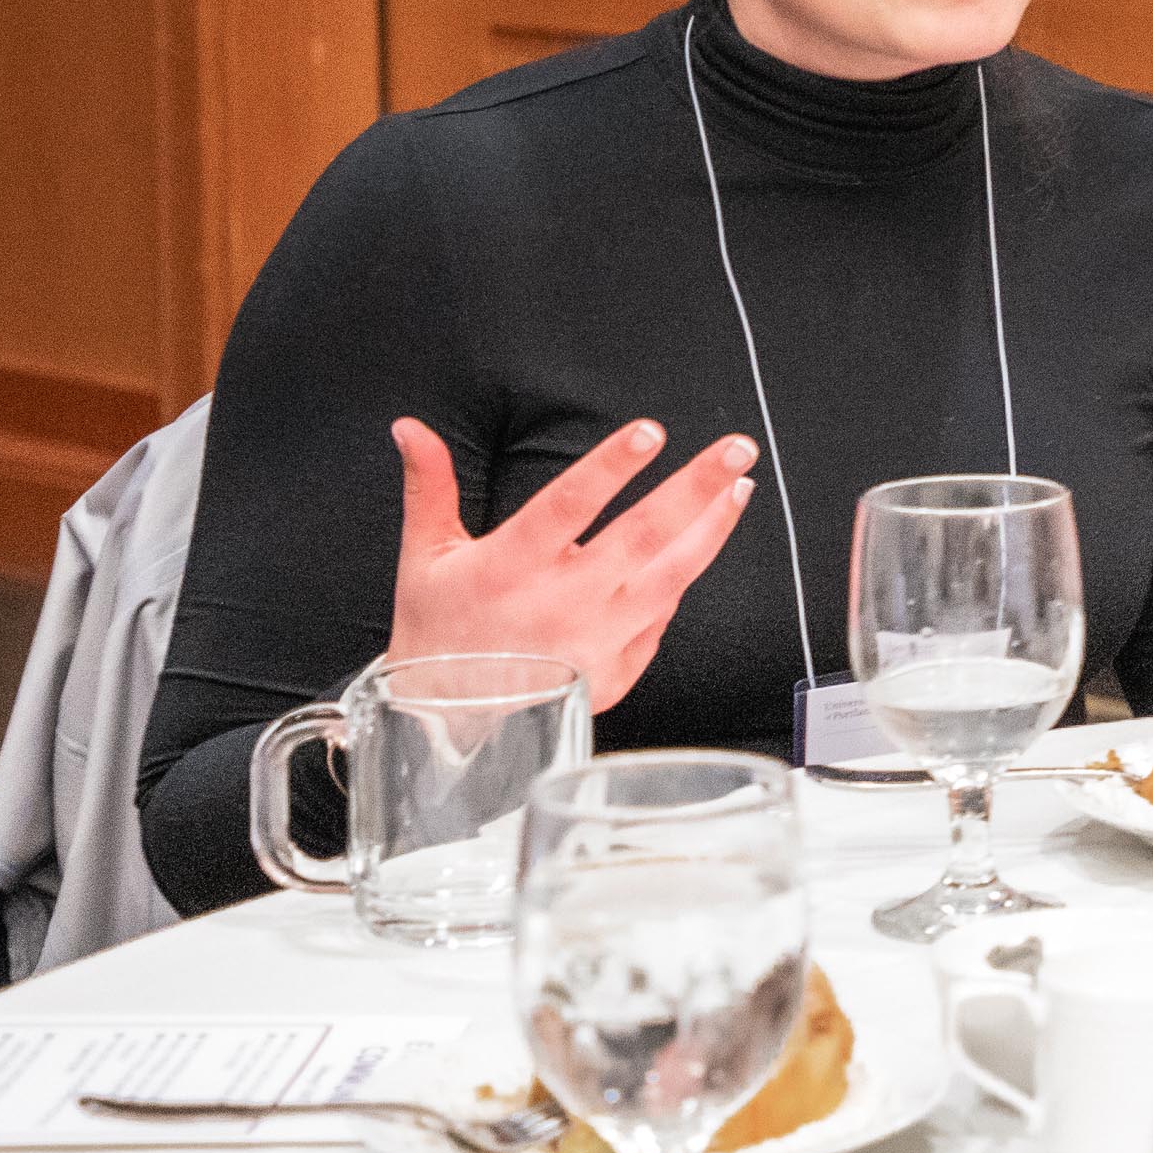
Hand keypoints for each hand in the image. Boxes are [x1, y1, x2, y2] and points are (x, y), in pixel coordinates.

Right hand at [390, 416, 754, 712]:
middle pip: (642, 537)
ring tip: (740, 486)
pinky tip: (705, 539)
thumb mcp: (425, 558)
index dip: (610, 468)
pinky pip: (663, 616)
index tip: (650, 432)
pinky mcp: (617, 670)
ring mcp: (596, 641)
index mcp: (508, 569)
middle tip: (737, 448)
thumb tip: (411, 428)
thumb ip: (430, 488)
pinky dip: (684, 577)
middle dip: (695, 487)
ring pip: (671, 576)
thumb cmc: (440, 632)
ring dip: (712, 528)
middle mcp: (560, 604)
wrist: (450, 724)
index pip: (566, 507)